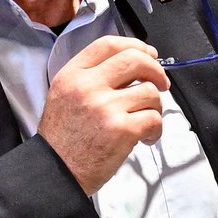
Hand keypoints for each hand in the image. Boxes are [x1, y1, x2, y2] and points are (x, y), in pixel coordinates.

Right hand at [37, 35, 169, 193]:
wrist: (56, 173)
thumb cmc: (62, 139)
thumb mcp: (64, 95)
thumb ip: (91, 76)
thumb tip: (133, 65)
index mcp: (73, 75)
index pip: (109, 44)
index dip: (135, 45)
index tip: (148, 54)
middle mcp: (88, 86)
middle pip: (135, 60)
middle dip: (156, 70)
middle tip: (161, 83)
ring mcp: (106, 107)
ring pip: (150, 92)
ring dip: (155, 106)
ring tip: (143, 120)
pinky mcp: (122, 130)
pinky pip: (154, 119)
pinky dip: (155, 129)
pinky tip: (145, 137)